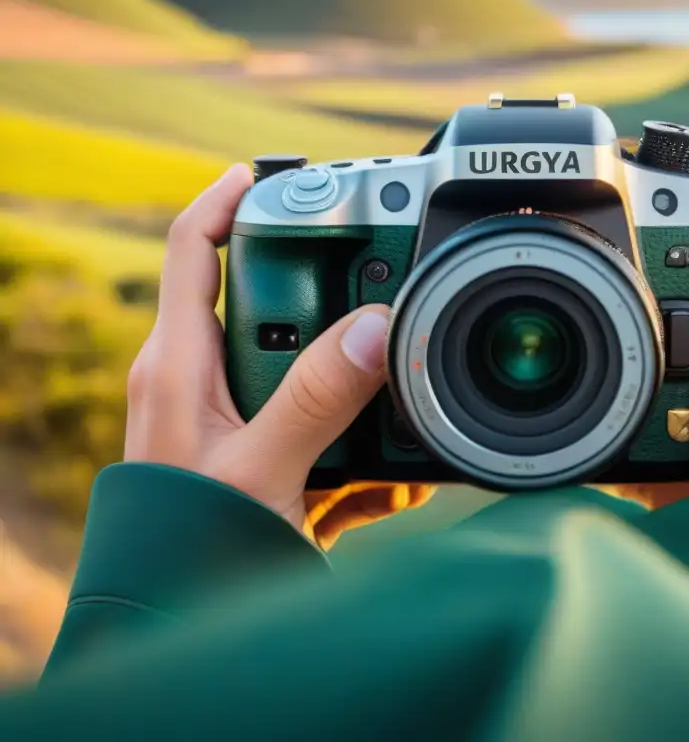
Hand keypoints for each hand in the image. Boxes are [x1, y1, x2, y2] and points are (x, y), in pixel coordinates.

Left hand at [124, 165, 392, 531]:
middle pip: (261, 304)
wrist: (176, 622)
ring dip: (355, 388)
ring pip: (300, 371)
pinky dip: (360, 450)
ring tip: (406, 403)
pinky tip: (398, 479)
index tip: (271, 173)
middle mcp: (197, 384)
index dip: (224, 198)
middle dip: (324, 297)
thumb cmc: (187, 552)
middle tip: (379, 281)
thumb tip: (376, 327)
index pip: (188, 250)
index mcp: (177, 365)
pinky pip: (318, 432)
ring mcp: (230, 422)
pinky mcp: (260, 459)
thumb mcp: (260, 472)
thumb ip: (318, 399)